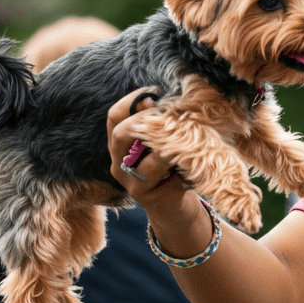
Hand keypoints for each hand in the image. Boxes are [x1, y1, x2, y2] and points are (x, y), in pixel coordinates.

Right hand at [106, 89, 199, 234]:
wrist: (176, 210)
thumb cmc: (172, 171)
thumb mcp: (163, 146)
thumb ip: (160, 127)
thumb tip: (172, 99)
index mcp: (119, 146)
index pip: (114, 116)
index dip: (133, 100)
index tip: (156, 92)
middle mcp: (118, 162)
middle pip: (120, 132)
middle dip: (147, 119)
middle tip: (169, 114)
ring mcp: (129, 181)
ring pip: (143, 155)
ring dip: (166, 143)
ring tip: (183, 136)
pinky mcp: (144, 196)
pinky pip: (158, 172)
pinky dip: (175, 162)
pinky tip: (189, 159)